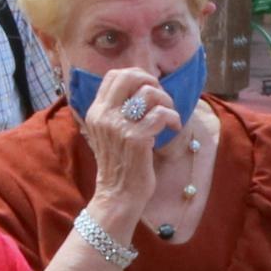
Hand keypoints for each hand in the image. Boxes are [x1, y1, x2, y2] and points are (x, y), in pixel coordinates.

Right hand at [75, 68, 167, 230]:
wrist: (118, 195)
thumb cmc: (119, 164)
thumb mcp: (109, 133)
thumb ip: (116, 110)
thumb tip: (141, 86)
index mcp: (96, 112)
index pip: (113, 76)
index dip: (136, 75)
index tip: (149, 88)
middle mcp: (104, 116)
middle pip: (129, 76)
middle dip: (152, 82)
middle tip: (162, 99)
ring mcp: (119, 127)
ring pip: (149, 93)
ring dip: (167, 101)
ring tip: (169, 116)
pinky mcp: (136, 139)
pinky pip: (161, 115)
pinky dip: (173, 118)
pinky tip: (174, 128)